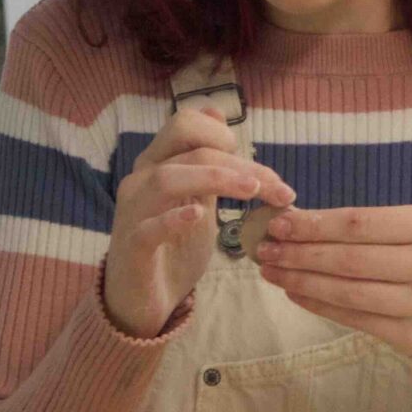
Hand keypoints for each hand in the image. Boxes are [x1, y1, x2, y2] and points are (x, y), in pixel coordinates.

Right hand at [104, 106, 295, 337]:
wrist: (142, 300)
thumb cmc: (172, 246)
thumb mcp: (196, 196)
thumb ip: (206, 160)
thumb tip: (215, 111)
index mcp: (158, 163)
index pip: (187, 125)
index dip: (226, 135)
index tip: (258, 169)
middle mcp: (142, 180)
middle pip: (187, 146)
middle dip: (238, 162)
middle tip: (278, 189)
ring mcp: (133, 212)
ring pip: (167, 178)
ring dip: (216, 179)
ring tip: (253, 193)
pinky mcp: (133, 247)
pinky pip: (148, 226)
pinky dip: (174, 218)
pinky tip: (198, 216)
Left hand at [254, 206, 411, 359]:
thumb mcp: (411, 227)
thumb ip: (361, 226)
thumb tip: (295, 223)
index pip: (360, 224)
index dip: (314, 225)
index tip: (280, 225)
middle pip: (350, 260)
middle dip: (300, 254)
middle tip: (265, 249)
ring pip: (348, 293)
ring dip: (302, 282)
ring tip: (273, 272)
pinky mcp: (411, 336)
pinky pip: (353, 319)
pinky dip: (318, 305)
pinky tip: (296, 293)